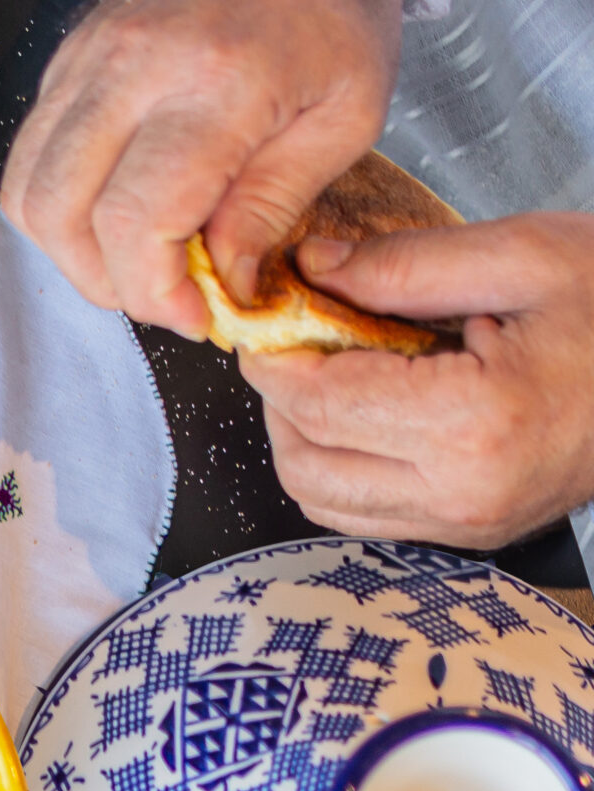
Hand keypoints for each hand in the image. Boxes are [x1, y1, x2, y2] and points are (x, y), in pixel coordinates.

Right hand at [0, 0, 403, 336]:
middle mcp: (133, 69)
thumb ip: (275, 206)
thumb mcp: (346, 116)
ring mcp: (87, 61)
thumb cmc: (330, 10)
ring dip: (72, 249)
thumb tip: (223, 282)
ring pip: (29, 193)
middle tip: (165, 291)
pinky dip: (64, 206)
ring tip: (137, 255)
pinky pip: (31, 158)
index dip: (156, 292)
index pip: (135, 221)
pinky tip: (118, 208)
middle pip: (62, 215)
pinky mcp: (66, 62)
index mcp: (214, 82)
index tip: (197, 313)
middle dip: (107, 281)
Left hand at [242, 214, 593, 546]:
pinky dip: (340, 466)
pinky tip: (362, 411)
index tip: (265, 318)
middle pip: (306, 461)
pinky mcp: (472, 534)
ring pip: (323, 499)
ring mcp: (468, 525)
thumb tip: (311, 267)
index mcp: (477, 423)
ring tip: (327, 371)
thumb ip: (405, 266)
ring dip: (302, 437)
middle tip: (294, 339)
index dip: (274, 359)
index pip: (321, 403)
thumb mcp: (526, 256)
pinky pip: (364, 514)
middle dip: (280, 400)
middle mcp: (463, 493)